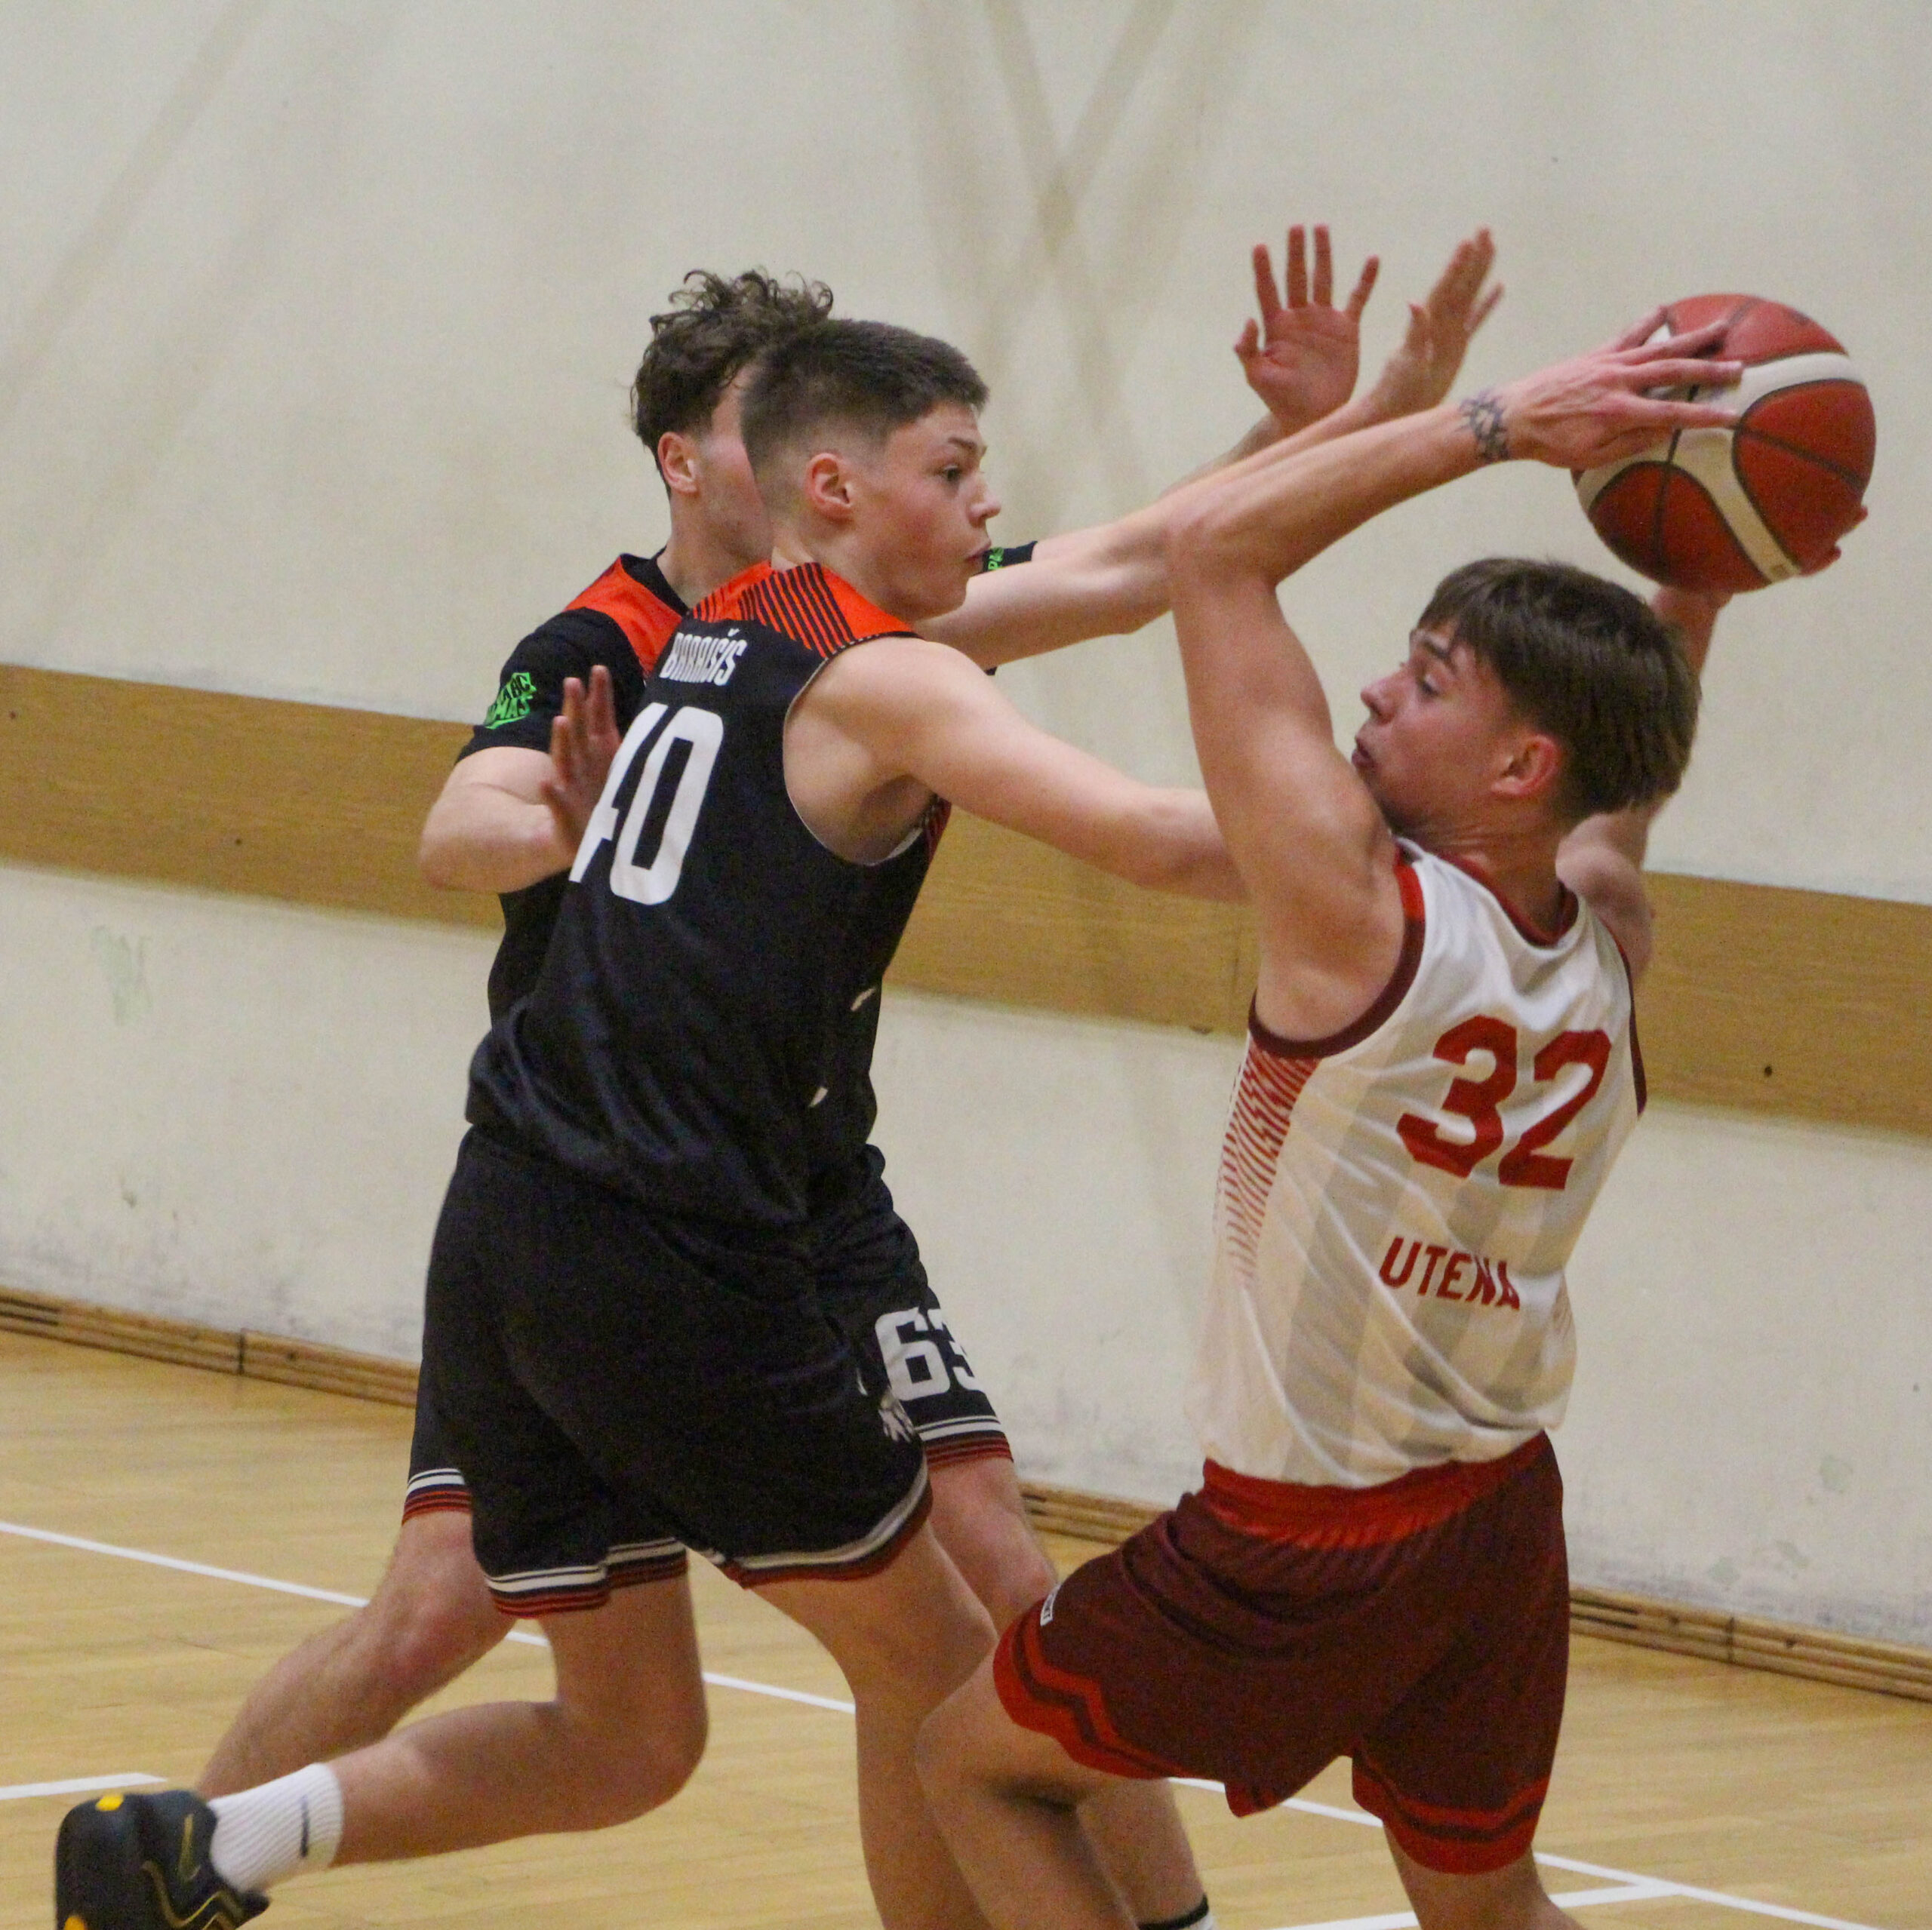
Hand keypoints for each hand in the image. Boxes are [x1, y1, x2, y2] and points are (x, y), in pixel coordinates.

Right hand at [542, 665, 620, 853]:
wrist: (581, 837)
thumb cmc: (610, 798)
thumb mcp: (626, 768)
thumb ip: (638, 744)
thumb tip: (670, 717)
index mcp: (599, 751)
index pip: (599, 717)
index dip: (599, 695)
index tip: (600, 669)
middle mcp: (583, 762)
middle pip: (578, 730)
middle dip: (575, 707)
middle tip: (572, 681)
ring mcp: (571, 785)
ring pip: (565, 760)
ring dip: (562, 741)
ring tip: (560, 722)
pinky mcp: (564, 812)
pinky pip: (557, 803)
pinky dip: (552, 795)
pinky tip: (547, 784)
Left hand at [1235, 224, 1379, 433]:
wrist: (1311, 414)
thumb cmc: (1280, 398)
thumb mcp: (1258, 377)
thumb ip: (1248, 350)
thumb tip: (1247, 321)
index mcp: (1276, 326)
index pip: (1268, 291)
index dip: (1263, 270)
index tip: (1259, 247)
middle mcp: (1299, 317)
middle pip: (1296, 277)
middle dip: (1295, 253)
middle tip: (1296, 227)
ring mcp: (1323, 321)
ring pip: (1323, 279)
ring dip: (1322, 255)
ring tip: (1321, 228)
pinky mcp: (1347, 329)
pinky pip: (1357, 299)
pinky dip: (1365, 280)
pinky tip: (1372, 259)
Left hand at [1358, 229, 1502, 421]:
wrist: (1398, 409)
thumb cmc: (1397, 388)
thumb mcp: (1406, 360)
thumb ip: (1414, 332)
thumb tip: (1415, 303)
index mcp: (1427, 323)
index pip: (1445, 287)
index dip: (1457, 265)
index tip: (1468, 240)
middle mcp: (1440, 323)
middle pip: (1460, 284)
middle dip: (1473, 257)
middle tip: (1484, 229)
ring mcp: (1450, 333)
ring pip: (1469, 295)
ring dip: (1480, 272)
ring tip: (1492, 246)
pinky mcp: (1457, 347)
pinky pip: (1475, 320)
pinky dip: (1487, 305)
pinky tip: (1499, 287)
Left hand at [1474, 313, 1742, 469]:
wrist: (1512, 417)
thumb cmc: (1550, 445)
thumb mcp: (1589, 457)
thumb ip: (1630, 444)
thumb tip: (1667, 431)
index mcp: (1618, 412)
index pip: (1672, 413)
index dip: (1704, 415)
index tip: (1732, 416)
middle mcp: (1618, 382)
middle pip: (1674, 372)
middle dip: (1710, 369)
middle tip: (1741, 368)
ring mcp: (1607, 364)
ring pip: (1657, 347)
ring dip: (1691, 338)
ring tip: (1721, 327)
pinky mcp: (1594, 354)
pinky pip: (1626, 336)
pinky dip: (1646, 322)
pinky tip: (1663, 311)